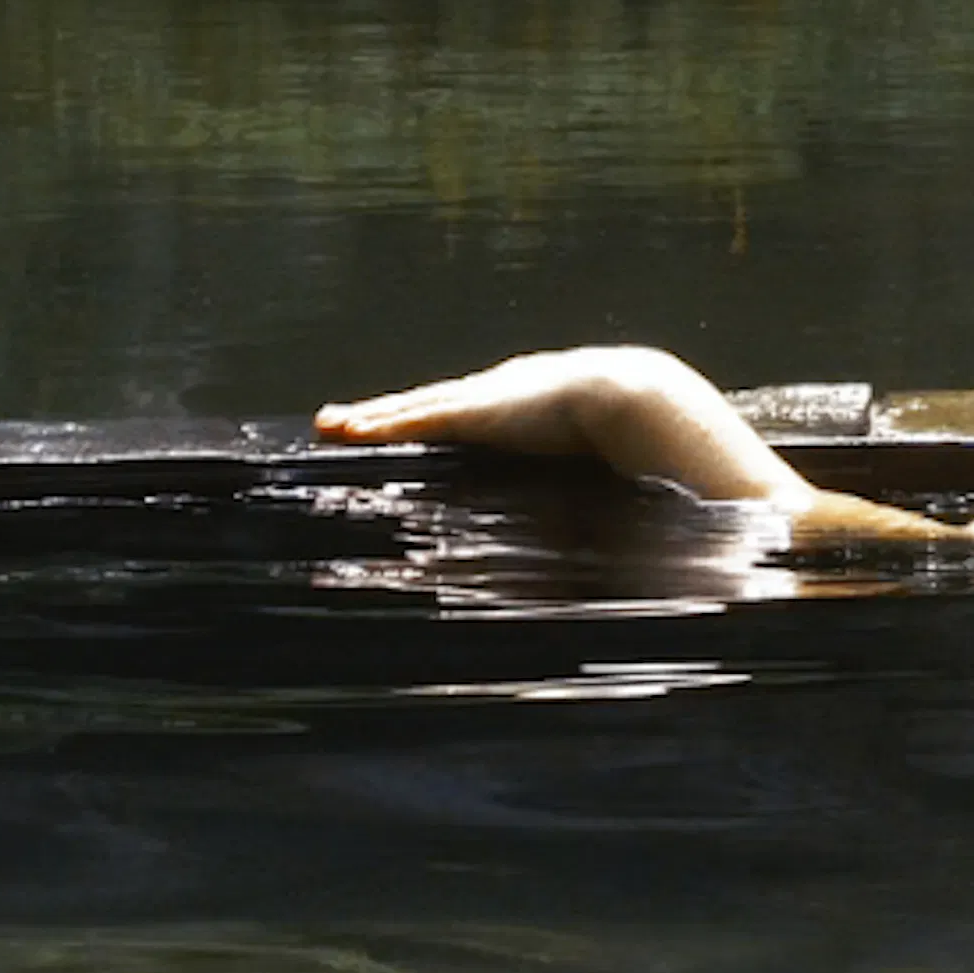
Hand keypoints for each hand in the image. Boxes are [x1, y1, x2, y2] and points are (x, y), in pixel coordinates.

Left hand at [314, 345, 738, 470]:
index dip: (436, 430)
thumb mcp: (599, 475)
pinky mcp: (472, 410)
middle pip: (428, 409)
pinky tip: (343, 430)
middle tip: (344, 428)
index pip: (469, 420)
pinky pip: (412, 419)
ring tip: (330, 426)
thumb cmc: (636, 445)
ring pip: (411, 411)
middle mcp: (497, 399)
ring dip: (369, 421)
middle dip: (386, 420)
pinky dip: (376, 425)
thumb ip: (581, 512)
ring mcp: (482, 401)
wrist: (643, 404)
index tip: (408, 440)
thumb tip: (590, 573)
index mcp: (527, 412)